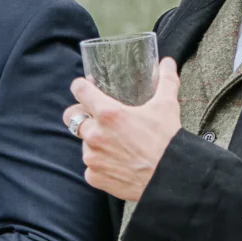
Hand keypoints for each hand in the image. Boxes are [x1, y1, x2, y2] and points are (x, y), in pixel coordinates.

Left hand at [63, 57, 182, 201]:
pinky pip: (90, 166)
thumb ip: (166, 80)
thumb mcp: (167, 106)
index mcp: (108, 114)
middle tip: (94, 115)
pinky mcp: (95, 177)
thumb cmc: (167, 141)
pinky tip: (116, 161)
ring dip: (94, 140)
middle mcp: (95, 135)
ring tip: (114, 141)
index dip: (81, 86)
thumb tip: (168, 62)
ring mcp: (92, 157)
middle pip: (72, 117)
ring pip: (84, 143)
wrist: (169, 178)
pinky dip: (100, 163)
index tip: (83, 86)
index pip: (80, 91)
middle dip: (80, 113)